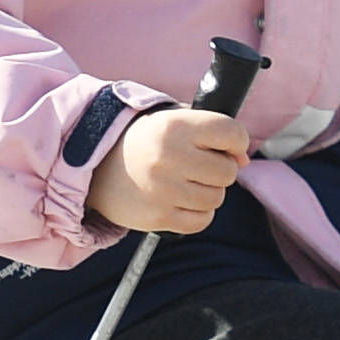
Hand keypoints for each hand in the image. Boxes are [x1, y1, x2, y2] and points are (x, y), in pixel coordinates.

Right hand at [86, 101, 253, 236]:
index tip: (227, 146)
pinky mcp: (157, 218)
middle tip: (199, 165)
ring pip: (216, 198)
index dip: (236, 141)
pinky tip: (181, 200)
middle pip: (228, 171)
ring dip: (207, 191)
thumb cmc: (144, 140)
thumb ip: (211, 131)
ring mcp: (163, 190)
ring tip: (185, 181)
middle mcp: (170, 157)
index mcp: (175, 127)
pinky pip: (202, 220)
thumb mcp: (172, 119)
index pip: (232, 133)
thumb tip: (244, 160)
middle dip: (220, 169)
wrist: (95, 165)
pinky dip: (198, 213)